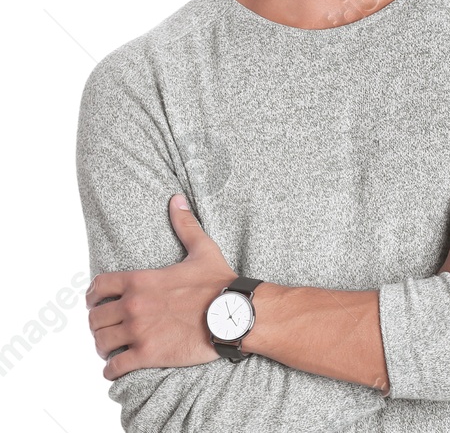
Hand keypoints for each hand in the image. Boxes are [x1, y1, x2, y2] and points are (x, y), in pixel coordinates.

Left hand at [85, 195, 236, 379]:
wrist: (237, 314)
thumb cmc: (221, 283)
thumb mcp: (202, 250)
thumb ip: (185, 225)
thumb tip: (176, 199)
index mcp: (140, 281)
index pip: (98, 287)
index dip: (93, 297)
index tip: (97, 304)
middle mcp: (133, 306)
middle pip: (95, 318)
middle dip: (99, 324)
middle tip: (109, 328)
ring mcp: (138, 331)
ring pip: (100, 342)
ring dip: (103, 346)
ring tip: (112, 349)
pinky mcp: (147, 354)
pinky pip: (114, 367)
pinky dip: (111, 370)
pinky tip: (117, 368)